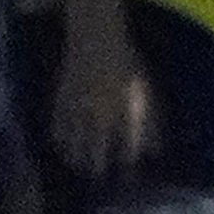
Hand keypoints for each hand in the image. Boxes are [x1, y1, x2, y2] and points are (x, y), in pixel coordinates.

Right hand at [52, 11, 153, 180]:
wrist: (95, 37)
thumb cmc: (125, 60)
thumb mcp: (145, 89)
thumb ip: (151, 120)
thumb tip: (155, 149)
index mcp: (125, 109)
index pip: (126, 146)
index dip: (127, 162)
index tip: (126, 174)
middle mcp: (101, 114)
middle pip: (97, 151)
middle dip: (99, 167)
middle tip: (98, 177)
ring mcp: (78, 109)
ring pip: (75, 143)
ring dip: (77, 159)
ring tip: (79, 168)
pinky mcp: (61, 102)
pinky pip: (57, 128)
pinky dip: (60, 141)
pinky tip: (62, 148)